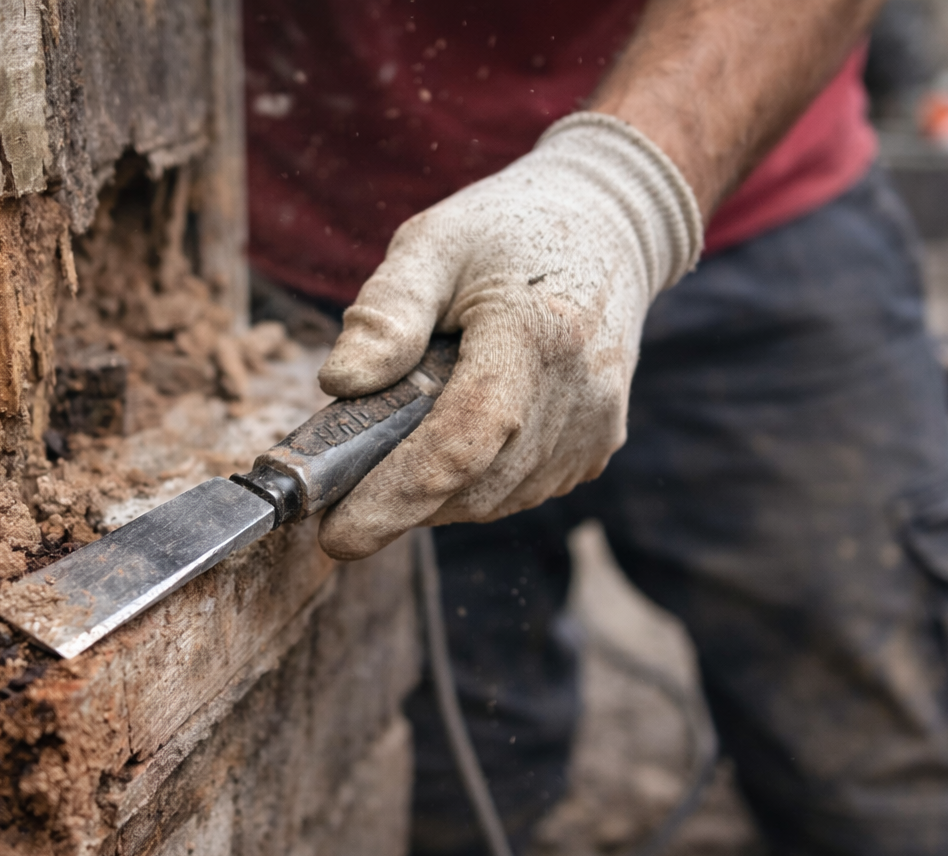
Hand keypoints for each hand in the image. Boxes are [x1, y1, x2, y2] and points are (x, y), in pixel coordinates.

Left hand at [315, 113, 701, 559]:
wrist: (609, 228)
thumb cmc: (506, 229)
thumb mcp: (433, 243)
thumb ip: (385, 312)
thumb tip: (339, 385)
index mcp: (536, 333)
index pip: (464, 438)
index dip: (399, 494)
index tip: (337, 534)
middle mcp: (579, 393)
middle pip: (473, 482)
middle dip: (397, 498)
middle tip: (339, 484)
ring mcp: (595, 428)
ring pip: (492, 499)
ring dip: (433, 494)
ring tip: (395, 447)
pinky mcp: (598, 449)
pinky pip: (516, 491)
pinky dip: (470, 483)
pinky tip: (451, 437)